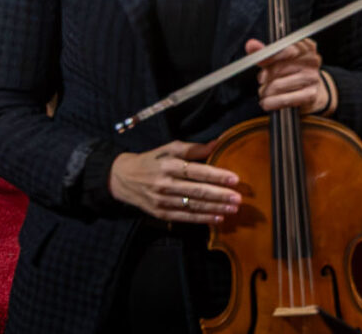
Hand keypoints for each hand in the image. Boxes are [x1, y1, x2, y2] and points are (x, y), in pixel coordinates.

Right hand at [106, 140, 239, 224]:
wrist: (123, 178)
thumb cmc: (151, 161)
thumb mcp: (167, 149)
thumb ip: (192, 149)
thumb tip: (218, 142)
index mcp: (167, 164)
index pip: (195, 170)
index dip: (216, 175)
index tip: (235, 178)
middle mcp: (164, 183)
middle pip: (197, 190)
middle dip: (220, 195)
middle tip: (239, 198)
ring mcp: (162, 200)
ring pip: (193, 205)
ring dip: (216, 208)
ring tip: (233, 208)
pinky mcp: (161, 213)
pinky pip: (185, 217)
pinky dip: (203, 218)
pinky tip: (218, 218)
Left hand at [251, 36, 332, 114]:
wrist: (312, 88)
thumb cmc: (292, 69)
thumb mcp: (279, 57)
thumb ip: (264, 50)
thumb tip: (251, 45)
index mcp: (304, 46)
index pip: (284, 49)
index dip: (268, 56)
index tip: (259, 62)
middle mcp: (311, 60)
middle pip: (278, 68)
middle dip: (264, 76)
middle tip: (261, 80)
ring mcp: (312, 78)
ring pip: (278, 85)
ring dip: (265, 91)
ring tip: (263, 93)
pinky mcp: (311, 94)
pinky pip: (285, 99)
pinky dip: (272, 102)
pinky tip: (267, 103)